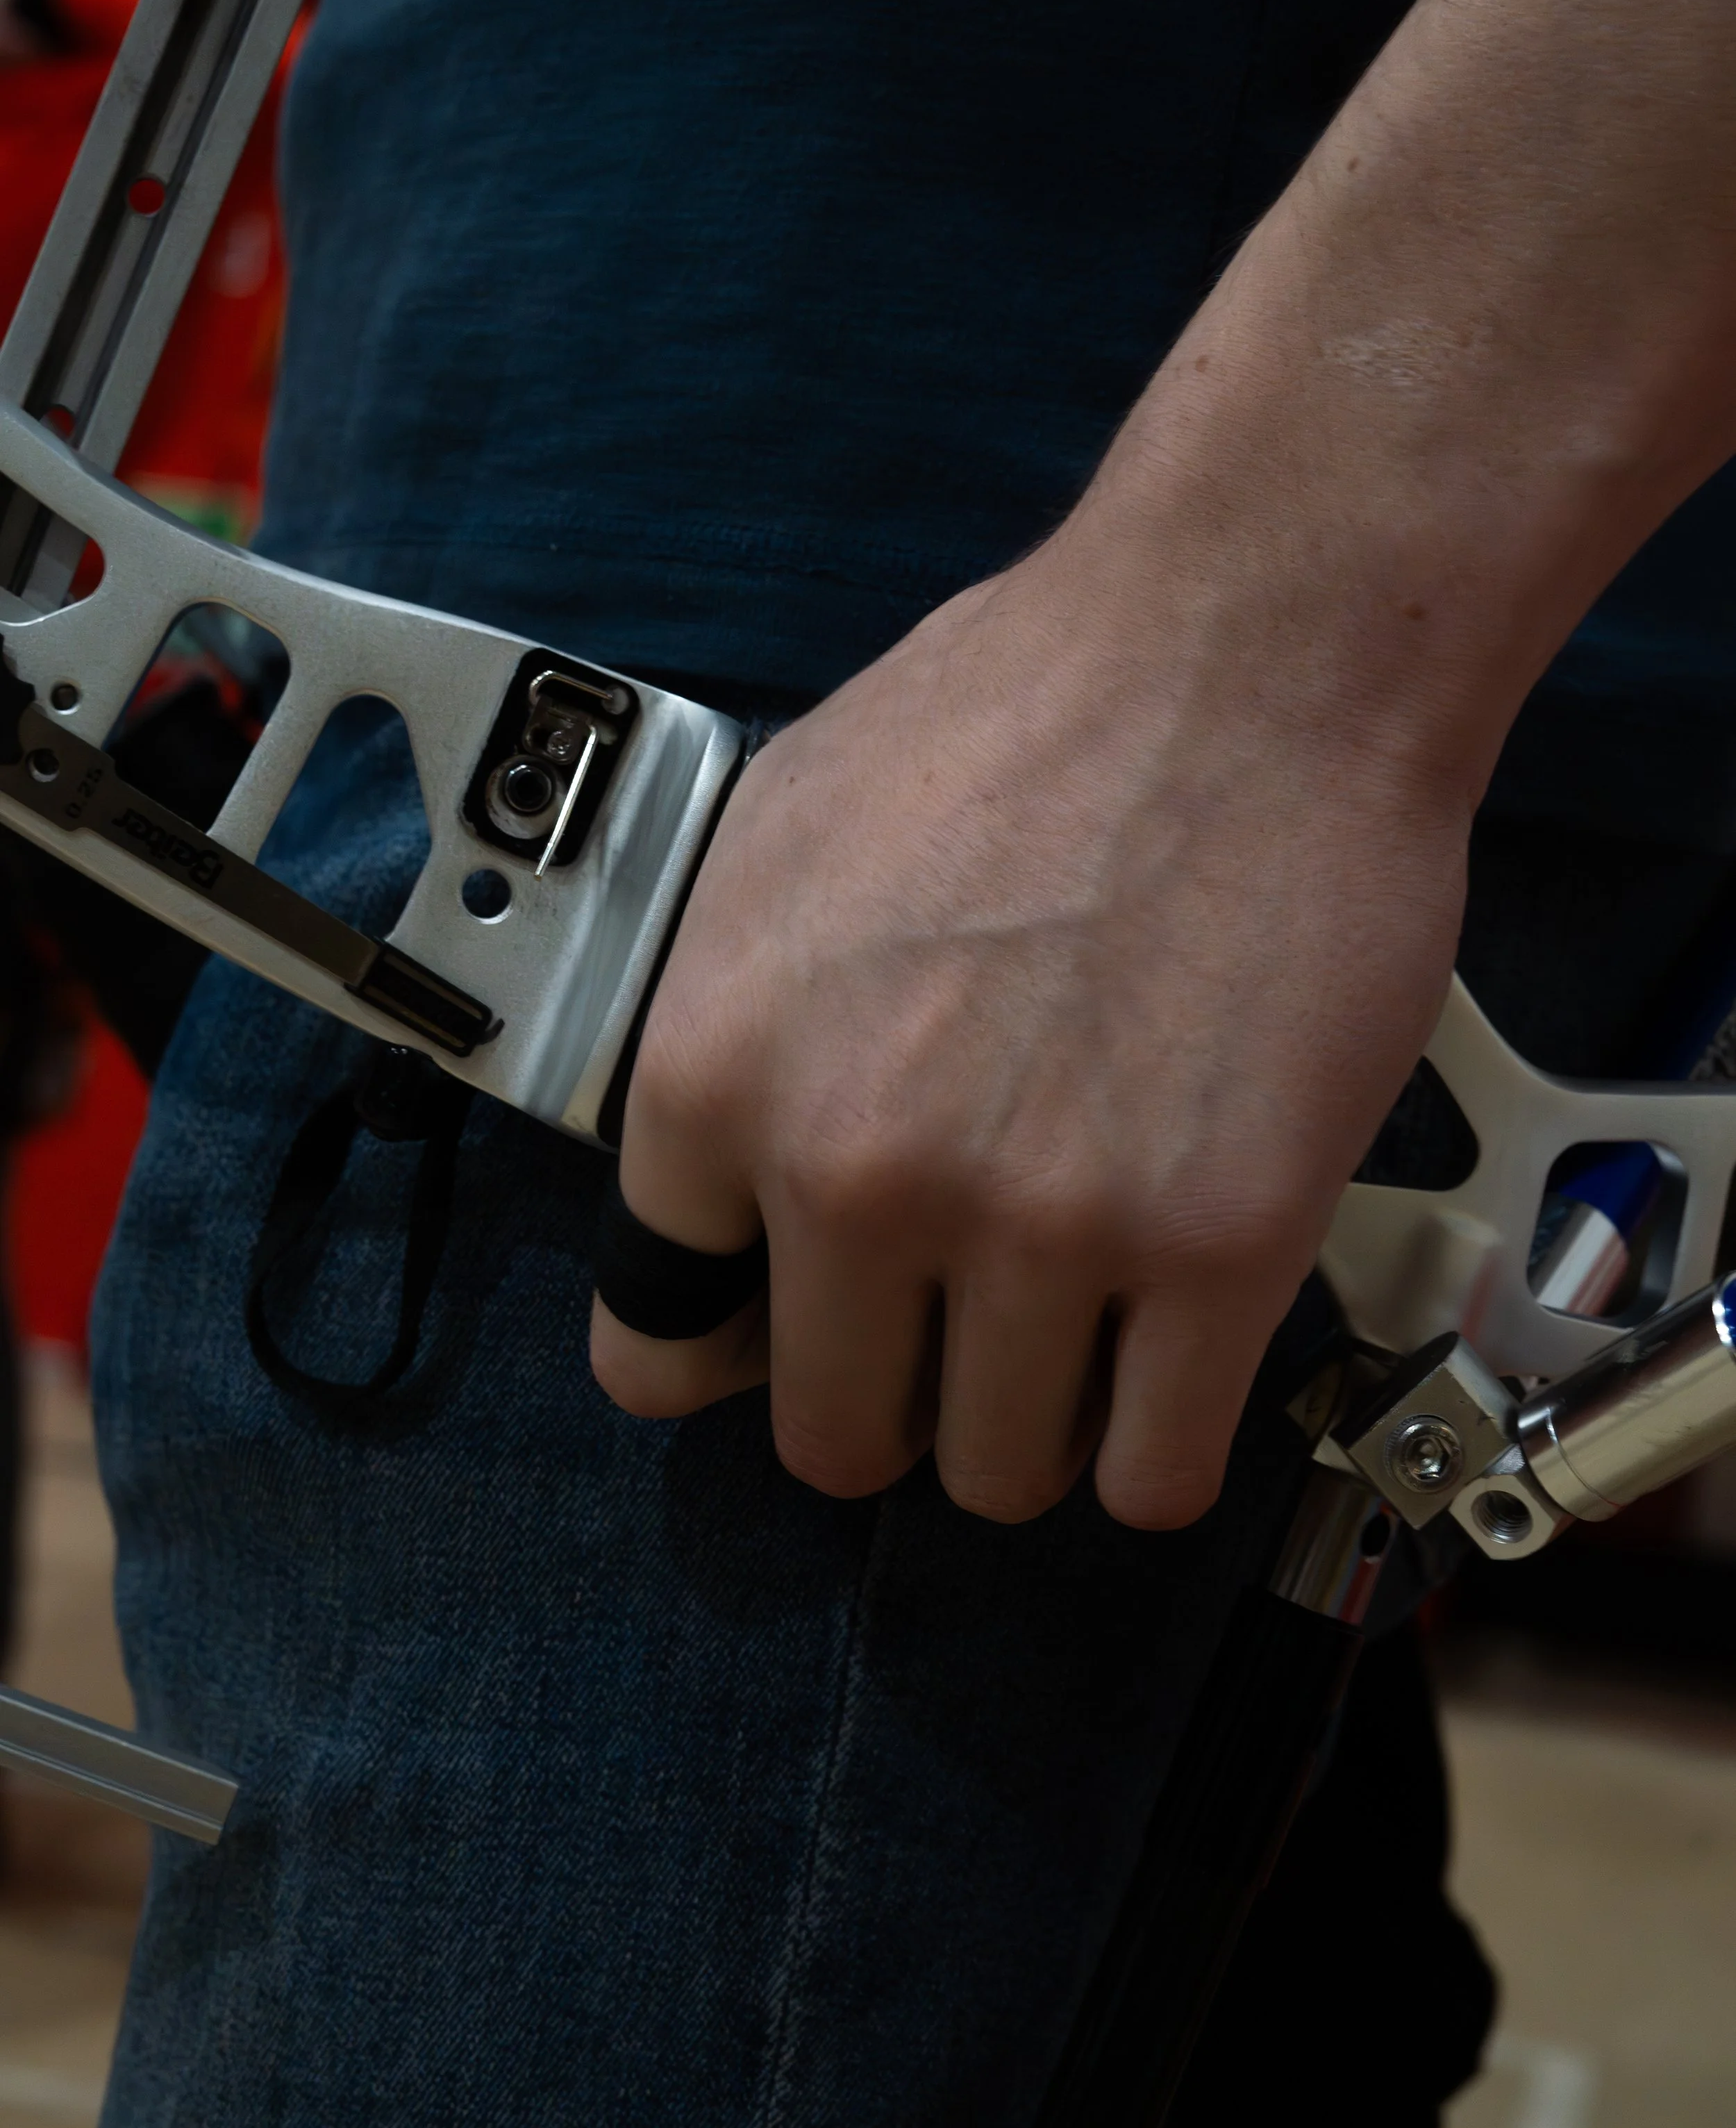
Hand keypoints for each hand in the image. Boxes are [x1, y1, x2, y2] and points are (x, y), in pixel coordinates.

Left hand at [590, 500, 1471, 1526]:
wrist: (1253, 648)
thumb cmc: (1022, 714)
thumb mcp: (774, 851)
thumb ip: (724, 1044)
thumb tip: (719, 1193)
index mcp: (712, 1077)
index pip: (659, 1349)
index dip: (745, 1345)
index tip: (806, 1326)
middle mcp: (853, 1174)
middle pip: (835, 1442)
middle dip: (898, 1399)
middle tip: (967, 1323)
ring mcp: (1039, 1225)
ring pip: (999, 1476)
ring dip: (1036, 1421)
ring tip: (1085, 1319)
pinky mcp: (1218, 1248)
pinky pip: (1156, 1479)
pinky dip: (1157, 1446)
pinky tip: (1173, 1358)